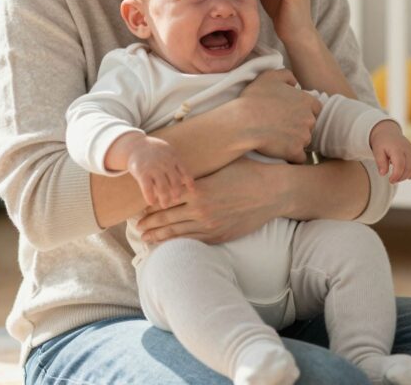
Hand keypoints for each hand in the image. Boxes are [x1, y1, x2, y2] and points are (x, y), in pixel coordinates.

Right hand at [126, 135, 193, 208]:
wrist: (135, 145)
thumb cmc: (155, 151)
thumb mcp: (168, 152)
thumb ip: (176, 163)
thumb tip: (186, 180)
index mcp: (174, 158)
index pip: (185, 172)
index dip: (190, 183)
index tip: (192, 191)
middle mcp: (166, 164)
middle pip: (175, 182)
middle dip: (177, 193)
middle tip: (176, 200)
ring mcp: (154, 168)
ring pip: (163, 188)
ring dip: (165, 198)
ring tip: (165, 205)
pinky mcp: (142, 173)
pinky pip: (148, 188)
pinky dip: (150, 197)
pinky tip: (151, 202)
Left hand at [136, 157, 282, 244]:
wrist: (273, 192)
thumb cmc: (249, 173)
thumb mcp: (222, 165)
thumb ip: (201, 171)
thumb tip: (184, 168)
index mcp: (198, 189)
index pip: (165, 199)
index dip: (150, 204)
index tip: (140, 207)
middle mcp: (200, 209)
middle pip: (165, 218)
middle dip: (148, 223)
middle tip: (136, 226)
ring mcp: (210, 225)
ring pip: (176, 233)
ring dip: (158, 236)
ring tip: (146, 238)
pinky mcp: (219, 236)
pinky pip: (193, 242)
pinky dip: (178, 243)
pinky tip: (169, 244)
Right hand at [238, 68, 320, 162]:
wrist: (243, 122)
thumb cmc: (254, 98)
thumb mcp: (269, 76)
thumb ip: (287, 75)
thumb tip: (295, 83)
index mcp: (307, 101)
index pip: (315, 109)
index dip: (303, 112)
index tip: (289, 115)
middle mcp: (310, 119)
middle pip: (310, 126)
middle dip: (299, 127)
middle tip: (281, 127)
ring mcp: (304, 136)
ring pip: (305, 142)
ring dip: (295, 142)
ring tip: (277, 139)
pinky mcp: (295, 151)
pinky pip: (299, 157)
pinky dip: (292, 156)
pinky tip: (280, 152)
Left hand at [369, 120, 410, 182]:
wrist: (388, 133)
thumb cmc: (382, 143)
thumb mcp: (377, 151)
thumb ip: (380, 162)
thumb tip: (383, 174)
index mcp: (397, 148)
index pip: (400, 165)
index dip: (396, 175)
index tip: (390, 180)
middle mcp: (407, 149)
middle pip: (408, 168)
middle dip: (400, 177)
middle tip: (392, 180)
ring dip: (406, 176)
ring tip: (397, 177)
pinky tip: (405, 176)